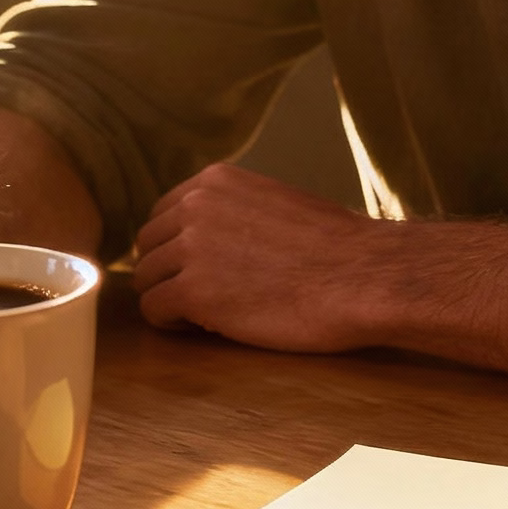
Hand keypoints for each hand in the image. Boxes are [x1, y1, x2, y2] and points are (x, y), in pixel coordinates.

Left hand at [129, 164, 392, 354]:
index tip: (199, 268)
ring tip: (208, 314)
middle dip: (169, 272)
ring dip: (170, 298)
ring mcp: (190, 248)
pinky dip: (172, 324)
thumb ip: (233, 209)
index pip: (164, 213)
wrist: (361, 276)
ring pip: (146, 279)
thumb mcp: (274, 201)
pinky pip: (155, 311)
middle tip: (203, 296)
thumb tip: (212, 236)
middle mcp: (195, 206)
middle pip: (148, 246)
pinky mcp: (193, 292)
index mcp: (215, 180)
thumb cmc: (335, 247)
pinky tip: (206, 327)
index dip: (177, 246)